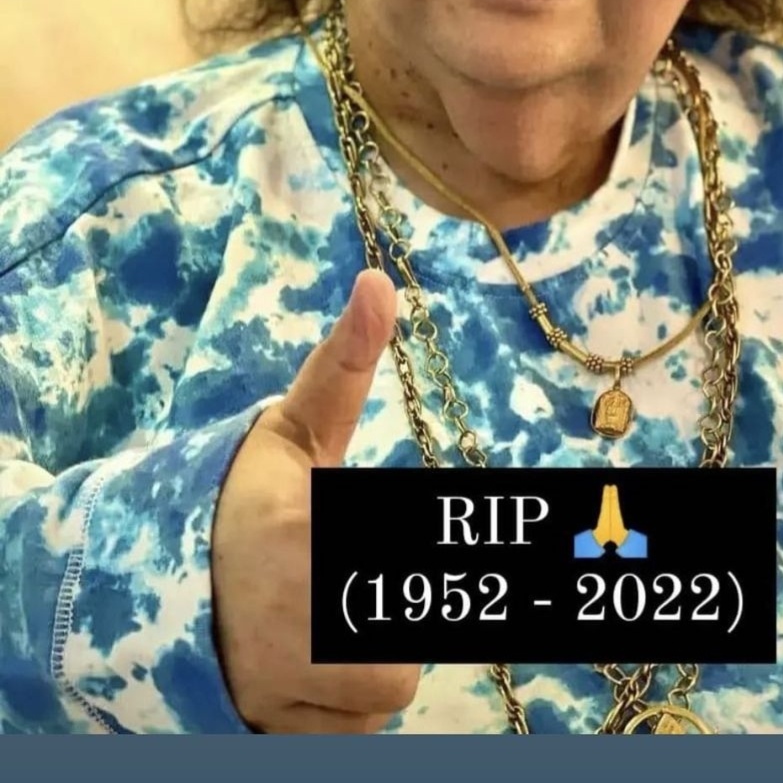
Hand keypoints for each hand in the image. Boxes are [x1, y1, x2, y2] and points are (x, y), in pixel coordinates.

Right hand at [211, 269, 420, 733]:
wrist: (138, 571)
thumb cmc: (234, 495)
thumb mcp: (291, 426)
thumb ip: (345, 363)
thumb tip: (379, 282)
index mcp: (306, 534)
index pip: (413, 566)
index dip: (409, 558)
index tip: (376, 545)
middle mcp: (292, 620)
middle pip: (408, 649)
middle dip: (392, 617)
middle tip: (352, 583)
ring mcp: (273, 685)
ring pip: (382, 696)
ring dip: (370, 669)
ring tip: (331, 623)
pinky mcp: (262, 727)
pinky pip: (345, 733)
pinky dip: (339, 710)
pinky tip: (310, 669)